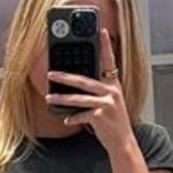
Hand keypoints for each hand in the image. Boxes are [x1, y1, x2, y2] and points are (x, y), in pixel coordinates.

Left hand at [47, 27, 132, 152]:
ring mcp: (107, 104)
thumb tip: (77, 84)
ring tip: (49, 98)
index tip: (101, 31)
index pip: (109, 61)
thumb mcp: (110, 102)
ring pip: (79, 99)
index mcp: (113, 85)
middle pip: (84, 80)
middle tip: (51, 74)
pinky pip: (82, 115)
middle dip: (65, 77)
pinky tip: (67, 119)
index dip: (106, 46)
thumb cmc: (113, 122)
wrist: (122, 142)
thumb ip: (98, 91)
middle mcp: (111, 92)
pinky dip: (73, 118)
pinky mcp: (101, 117)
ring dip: (62, 98)